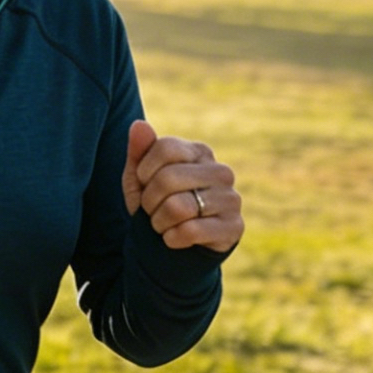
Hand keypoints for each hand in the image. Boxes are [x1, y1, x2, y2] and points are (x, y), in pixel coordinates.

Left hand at [123, 119, 241, 251]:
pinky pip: (190, 231)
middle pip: (168, 178)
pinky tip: (176, 238)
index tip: (145, 184)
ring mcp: (231, 199)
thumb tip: (138, 124)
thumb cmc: (157, 205)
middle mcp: (221, 171)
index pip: (165, 148)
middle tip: (153, 210)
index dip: (144, 171)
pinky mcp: (234, 226)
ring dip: (159, 222)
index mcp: (200, 152)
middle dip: (149, 201)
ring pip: (177, 207)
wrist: (175, 248)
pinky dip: (172, 239)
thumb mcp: (140, 179)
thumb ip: (139, 152)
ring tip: (164, 224)